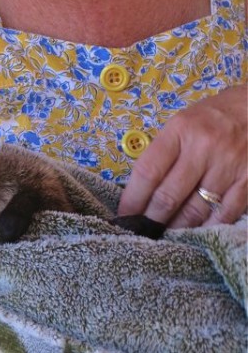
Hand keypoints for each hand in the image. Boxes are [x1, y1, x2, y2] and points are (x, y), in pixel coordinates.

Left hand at [118, 85, 246, 227]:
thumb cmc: (212, 117)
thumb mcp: (182, 123)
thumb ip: (164, 152)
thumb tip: (142, 190)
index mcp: (180, 130)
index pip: (148, 171)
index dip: (133, 198)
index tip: (124, 216)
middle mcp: (203, 147)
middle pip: (169, 195)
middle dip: (152, 219)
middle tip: (142, 233)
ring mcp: (228, 165)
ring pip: (196, 210)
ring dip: (177, 228)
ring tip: (165, 236)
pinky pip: (224, 214)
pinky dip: (207, 228)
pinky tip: (196, 234)